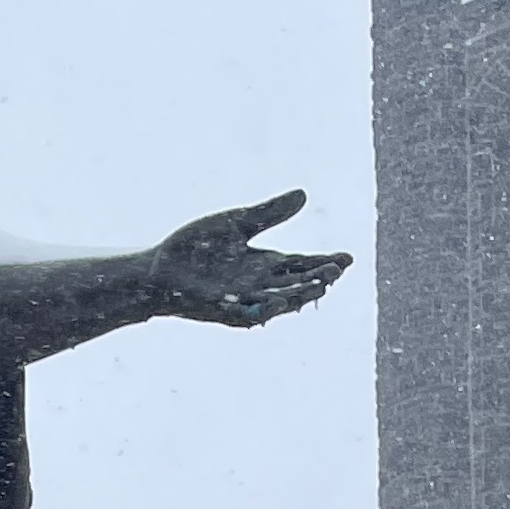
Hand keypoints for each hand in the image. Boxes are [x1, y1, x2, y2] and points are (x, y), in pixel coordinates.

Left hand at [147, 191, 348, 330]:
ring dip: (299, 293)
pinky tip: (280, 299)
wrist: (160, 269)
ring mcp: (242, 300)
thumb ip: (269, 213)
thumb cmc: (196, 247)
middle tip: (339, 269)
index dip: (325, 262)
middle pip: (296, 283)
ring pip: (279, 300)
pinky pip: (249, 313)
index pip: (302, 264)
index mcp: (265, 264)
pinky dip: (265, 308)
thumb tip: (303, 194)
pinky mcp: (223, 311)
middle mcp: (259, 285)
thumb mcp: (238, 223)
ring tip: (321, 284)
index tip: (348, 258)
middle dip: (319, 277)